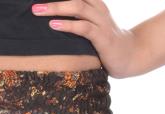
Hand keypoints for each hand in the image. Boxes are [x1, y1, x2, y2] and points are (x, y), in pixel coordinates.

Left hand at [31, 1, 145, 78]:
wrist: (131, 56)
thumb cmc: (107, 44)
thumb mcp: (92, 28)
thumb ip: (78, 22)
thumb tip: (53, 22)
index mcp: (95, 5)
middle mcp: (98, 10)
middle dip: (53, 0)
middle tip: (34, 5)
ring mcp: (101, 23)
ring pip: (78, 8)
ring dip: (56, 8)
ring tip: (38, 11)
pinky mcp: (103, 38)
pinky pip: (84, 28)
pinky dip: (68, 25)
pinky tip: (54, 25)